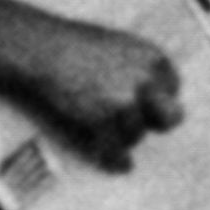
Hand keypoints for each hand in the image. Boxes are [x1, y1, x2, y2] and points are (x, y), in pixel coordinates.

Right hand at [15, 17, 183, 171]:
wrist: (37, 49)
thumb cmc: (72, 45)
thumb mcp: (118, 45)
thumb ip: (139, 68)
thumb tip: (152, 95)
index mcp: (153, 59)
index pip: (172, 88)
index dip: (157, 97)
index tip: (145, 104)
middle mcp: (146, 81)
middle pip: (169, 117)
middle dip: (157, 122)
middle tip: (140, 125)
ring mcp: (124, 103)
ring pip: (135, 136)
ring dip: (121, 136)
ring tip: (101, 129)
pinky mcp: (102, 122)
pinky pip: (118, 154)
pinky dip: (116, 161)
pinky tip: (117, 164)